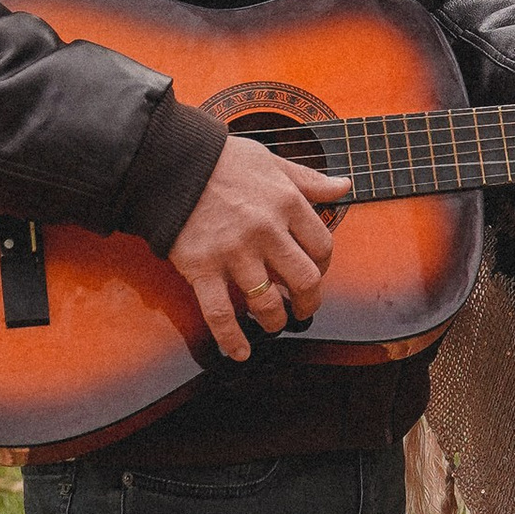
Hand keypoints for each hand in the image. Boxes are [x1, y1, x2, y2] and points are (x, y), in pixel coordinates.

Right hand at [170, 133, 352, 362]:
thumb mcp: (272, 162)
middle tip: (303, 308)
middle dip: (308, 302)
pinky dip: (232, 339)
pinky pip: (221, 314)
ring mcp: (234, 253)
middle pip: (305, 280)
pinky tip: (240, 352)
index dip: (324, 265)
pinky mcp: (202, 268)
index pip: (323, 246)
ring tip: (274, 323)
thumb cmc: (222, 161)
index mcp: (287, 203)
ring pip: (267, 303)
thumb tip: (344, 186)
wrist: (170, 163)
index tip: (315, 270)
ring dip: (275, 321)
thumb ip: (308, 180)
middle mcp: (266, 230)